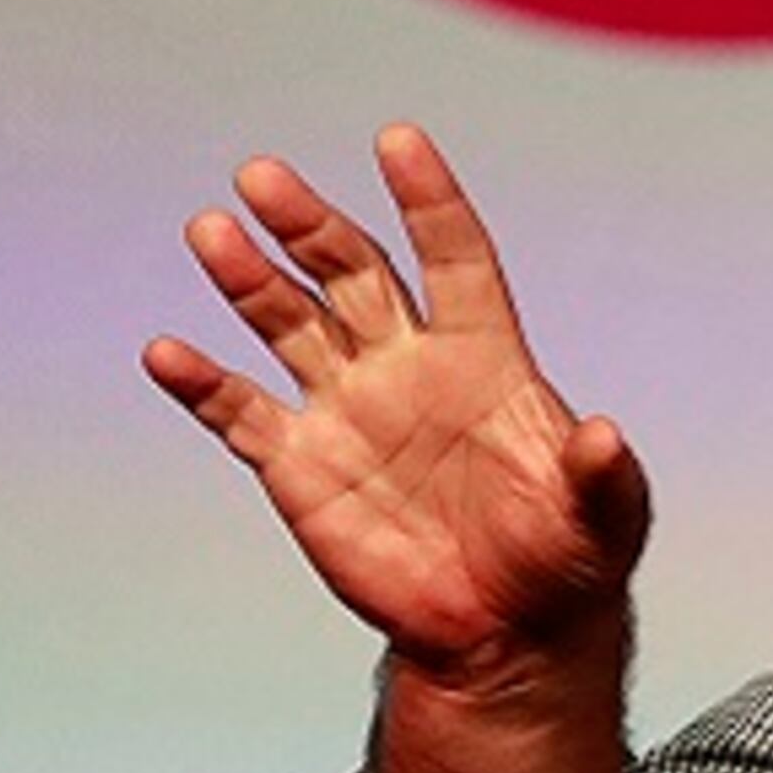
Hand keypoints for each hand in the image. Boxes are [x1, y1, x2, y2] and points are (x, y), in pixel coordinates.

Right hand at [145, 123, 647, 684]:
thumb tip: (606, 436)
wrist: (504, 633)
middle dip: (309, 225)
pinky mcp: (301, 466)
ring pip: (289, 324)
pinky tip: (167, 352)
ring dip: (249, 279)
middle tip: (262, 175)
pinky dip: (203, 385)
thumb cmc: (567, 561)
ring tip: (211, 230)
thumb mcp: (605, 522)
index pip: (454, 257)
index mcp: (485, 358)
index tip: (397, 140)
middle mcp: (408, 367)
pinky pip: (242, 413)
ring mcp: (349, 410)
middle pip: (352, 273)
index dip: (429, 201)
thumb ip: (603, 477)